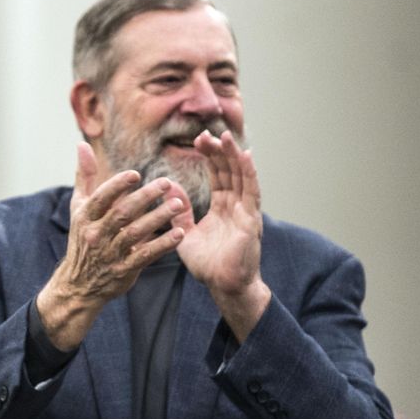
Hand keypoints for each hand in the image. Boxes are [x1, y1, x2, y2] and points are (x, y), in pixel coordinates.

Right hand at [36, 142, 188, 349]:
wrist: (78, 284)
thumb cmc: (83, 239)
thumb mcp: (79, 208)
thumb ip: (84, 176)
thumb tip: (82, 144)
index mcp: (85, 217)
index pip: (101, 198)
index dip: (118, 185)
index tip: (136, 175)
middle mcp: (96, 234)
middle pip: (122, 213)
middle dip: (145, 198)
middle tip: (167, 184)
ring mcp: (109, 254)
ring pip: (136, 233)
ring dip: (158, 218)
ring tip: (179, 205)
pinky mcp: (123, 270)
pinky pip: (145, 255)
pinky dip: (162, 245)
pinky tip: (179, 233)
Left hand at [176, 130, 269, 339]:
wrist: (222, 285)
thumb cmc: (207, 264)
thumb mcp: (185, 234)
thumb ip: (178, 212)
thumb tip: (167, 188)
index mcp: (222, 208)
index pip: (218, 176)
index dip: (210, 158)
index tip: (198, 140)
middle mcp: (236, 206)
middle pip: (229, 172)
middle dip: (219, 152)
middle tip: (206, 133)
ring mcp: (245, 211)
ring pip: (241, 177)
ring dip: (234, 157)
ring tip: (226, 137)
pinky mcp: (251, 220)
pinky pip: (252, 192)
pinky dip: (249, 173)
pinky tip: (245, 157)